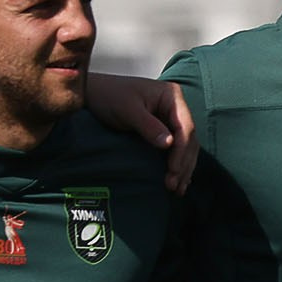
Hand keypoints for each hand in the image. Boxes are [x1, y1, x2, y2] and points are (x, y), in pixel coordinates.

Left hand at [84, 73, 198, 191]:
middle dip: (183, 163)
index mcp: (172, 97)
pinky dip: (176, 162)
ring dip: (182, 166)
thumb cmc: (110, 96)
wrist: (93, 92)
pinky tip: (177, 177)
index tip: (173, 171)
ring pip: (184, 145)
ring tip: (177, 189)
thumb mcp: (128, 110)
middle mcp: (176, 107)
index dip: (181, 151)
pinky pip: (174, 147)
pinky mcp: (161, 128)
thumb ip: (149, 126)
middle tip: (174, 186)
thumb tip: (169, 145)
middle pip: (188, 138)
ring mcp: (169, 118)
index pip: (185, 127)